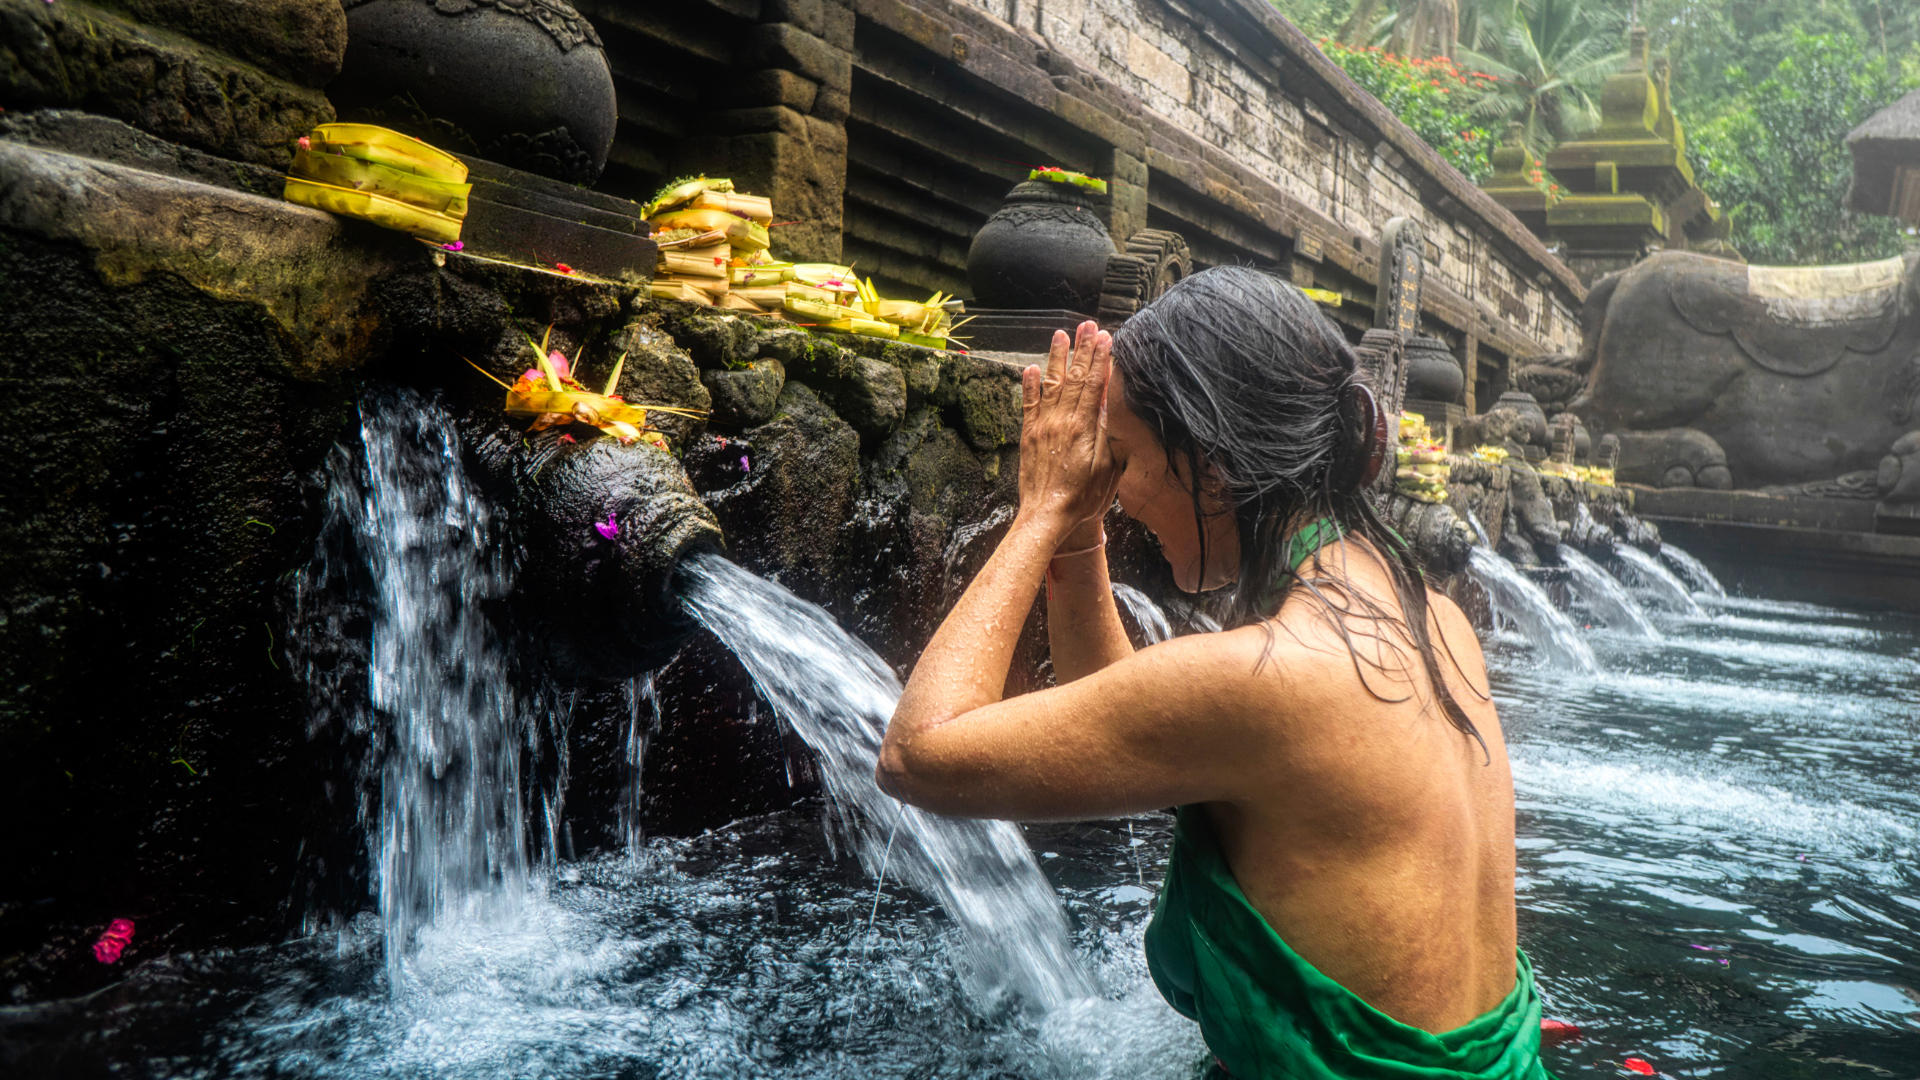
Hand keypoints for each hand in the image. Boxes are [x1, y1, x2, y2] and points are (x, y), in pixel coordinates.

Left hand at [1019, 321, 1120, 543]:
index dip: (1101, 358)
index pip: (1094, 384)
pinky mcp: (1029, 435)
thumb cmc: (1083, 498)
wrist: (1047, 516)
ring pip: (1051, 384)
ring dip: (1057, 358)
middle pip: (1075, 377)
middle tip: (1088, 325)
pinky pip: (1029, 403)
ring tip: (1061, 334)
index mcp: (1083, 427)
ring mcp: (1042, 426)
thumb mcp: (1108, 468)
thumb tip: (1111, 402)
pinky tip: (1032, 368)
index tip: (1106, 337)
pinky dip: (1030, 384)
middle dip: (1083, 349)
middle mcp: (1061, 420)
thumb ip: (1108, 433)